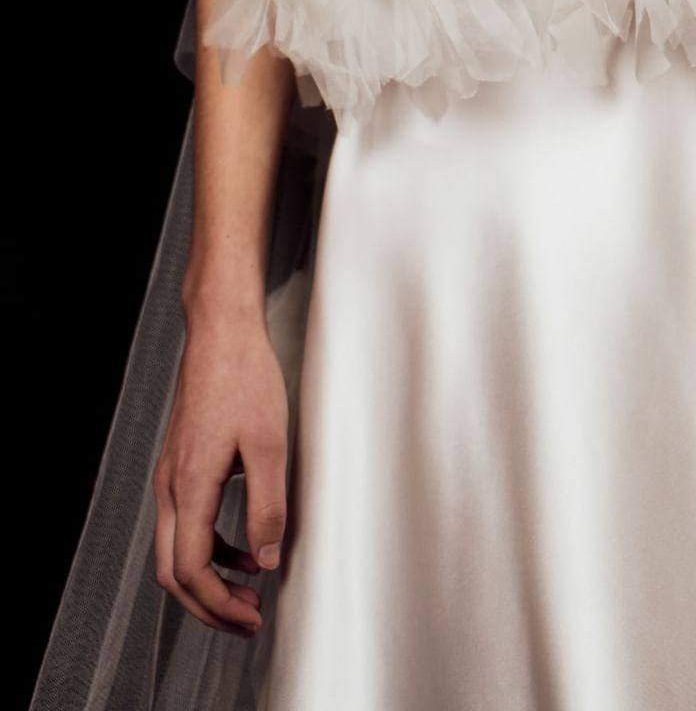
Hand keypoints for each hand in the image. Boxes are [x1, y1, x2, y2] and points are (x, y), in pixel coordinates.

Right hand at [152, 303, 288, 636]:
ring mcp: (171, 474)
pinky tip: (243, 544)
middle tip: (246, 620)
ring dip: (209, 578)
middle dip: (208, 605)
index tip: (251, 616)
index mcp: (189, 484)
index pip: (190, 569)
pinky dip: (210, 546)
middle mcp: (170, 485)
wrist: (221, 331)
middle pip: (172, 571)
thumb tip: (265, 558)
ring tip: (249, 590)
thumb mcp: (268, 442)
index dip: (219, 603)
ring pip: (175, 549)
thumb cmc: (244, 377)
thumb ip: (268, 504)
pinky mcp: (180, 464)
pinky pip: (185, 523)